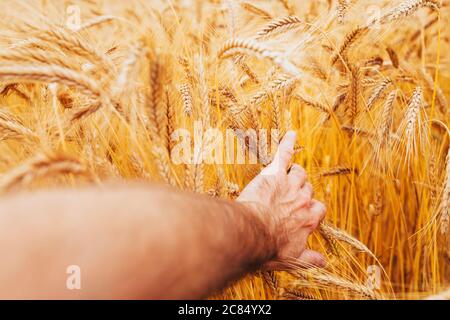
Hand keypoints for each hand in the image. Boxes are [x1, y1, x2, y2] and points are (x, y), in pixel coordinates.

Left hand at [237, 131, 326, 269]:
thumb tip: (324, 263)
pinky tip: (290, 133)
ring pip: (299, 173)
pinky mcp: (275, 174)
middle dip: (300, 192)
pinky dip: (287, 143)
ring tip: (285, 176)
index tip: (303, 213)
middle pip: (308, 189)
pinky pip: (284, 154)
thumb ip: (310, 259)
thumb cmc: (268, 247)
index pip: (318, 209)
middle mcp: (303, 199)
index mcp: (309, 218)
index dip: (310, 210)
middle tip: (287, 197)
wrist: (251, 234)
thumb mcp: (293, 260)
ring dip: (295, 174)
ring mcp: (290, 185)